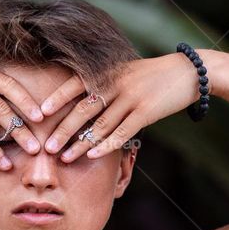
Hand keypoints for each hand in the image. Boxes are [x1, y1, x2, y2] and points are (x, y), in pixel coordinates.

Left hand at [37, 53, 199, 161]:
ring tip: (65, 158)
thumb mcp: (125, 72)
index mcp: (107, 71)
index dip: (57, 98)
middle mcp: (116, 83)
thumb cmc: (152, 75)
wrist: (187, 72)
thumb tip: (82, 104)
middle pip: (83, 109)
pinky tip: (92, 156)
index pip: (75, 84)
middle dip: (63, 129)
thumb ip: (105, 84)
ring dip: (80, 144)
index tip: (40, 114)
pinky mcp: (145, 112)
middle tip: (47, 147)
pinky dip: (105, 146)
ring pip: (99, 125)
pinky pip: (121, 132)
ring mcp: (130, 98)